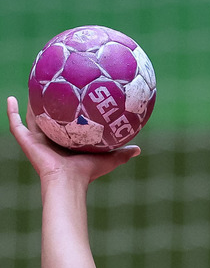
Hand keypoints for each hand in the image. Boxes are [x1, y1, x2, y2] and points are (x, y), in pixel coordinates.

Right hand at [7, 95, 139, 183]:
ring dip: (29, 103)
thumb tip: (139, 149)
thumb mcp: (107, 159)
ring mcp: (36, 140)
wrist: (68, 181)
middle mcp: (50, 140)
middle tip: (48, 86)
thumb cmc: (86, 173)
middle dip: (46, 104)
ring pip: (30, 118)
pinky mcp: (26, 141)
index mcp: (65, 142)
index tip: (69, 95)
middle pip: (47, 118)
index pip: (64, 124)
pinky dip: (10, 111)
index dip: (65, 111)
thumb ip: (122, 154)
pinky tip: (9, 97)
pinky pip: (15, 124)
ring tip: (28, 85)